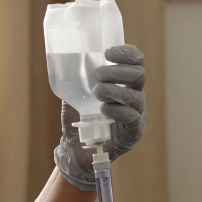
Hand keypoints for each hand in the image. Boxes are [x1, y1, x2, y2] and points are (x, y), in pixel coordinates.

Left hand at [55, 44, 145, 189]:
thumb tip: (63, 59)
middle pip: (138, 74)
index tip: (107, 52)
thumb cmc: (80, 119)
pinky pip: (132, 117)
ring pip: (135, 96)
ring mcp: (136, 113)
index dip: (126, 53)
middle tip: (98, 75)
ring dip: (114, 91)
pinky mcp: (133, 131)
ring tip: (96, 93)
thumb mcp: (76, 94)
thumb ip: (76, 78)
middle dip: (117, 71)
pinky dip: (117, 111)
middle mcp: (134, 94)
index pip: (135, 60)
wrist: (78, 149)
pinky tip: (103, 110)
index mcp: (123, 81)